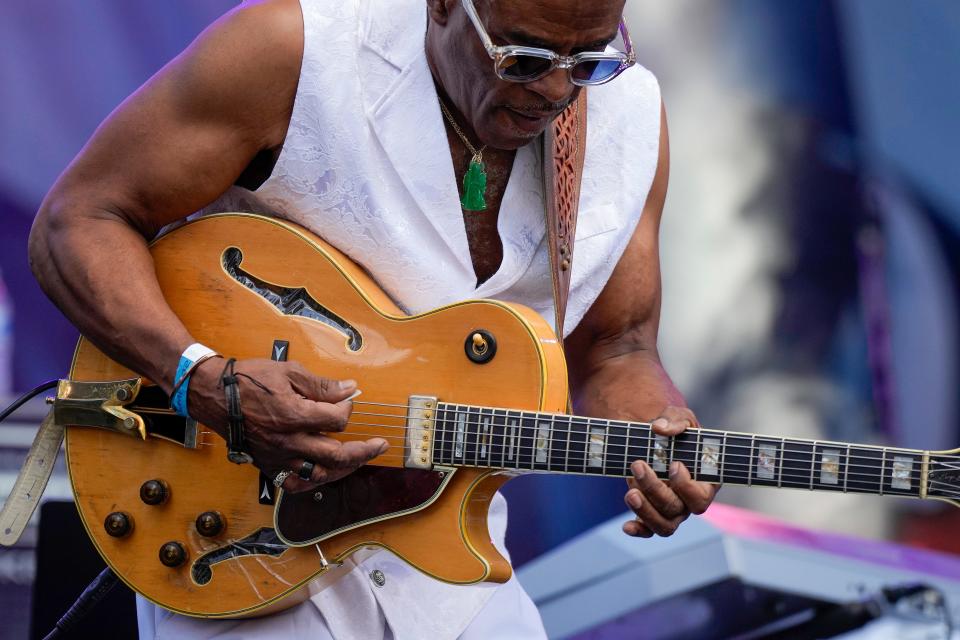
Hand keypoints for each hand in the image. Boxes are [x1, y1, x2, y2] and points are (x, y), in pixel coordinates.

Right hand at [188, 358, 386, 492]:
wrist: (214, 395)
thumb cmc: (248, 380)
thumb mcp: (288, 372)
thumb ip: (321, 385)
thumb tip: (350, 389)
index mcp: (294, 415)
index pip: (337, 419)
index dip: (348, 408)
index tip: (347, 399)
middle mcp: (287, 441)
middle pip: (336, 454)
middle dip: (363, 450)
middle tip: (380, 445)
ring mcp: (277, 457)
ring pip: (319, 474)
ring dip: (344, 469)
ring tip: (360, 460)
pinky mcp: (268, 465)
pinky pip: (294, 484)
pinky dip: (313, 482)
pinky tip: (326, 475)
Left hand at [622, 405, 718, 537]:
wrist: (655, 438)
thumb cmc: (675, 429)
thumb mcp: (679, 417)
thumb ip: (675, 419)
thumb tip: (659, 428)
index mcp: (705, 481)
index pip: (701, 497)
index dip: (687, 486)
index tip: (673, 464)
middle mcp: (689, 500)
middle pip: (677, 509)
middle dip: (655, 489)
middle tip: (637, 464)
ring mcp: (672, 510)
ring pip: (664, 525)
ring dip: (645, 511)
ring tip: (630, 493)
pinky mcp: (652, 512)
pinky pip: (648, 530)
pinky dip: (638, 530)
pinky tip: (626, 526)